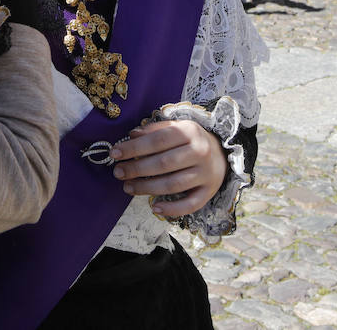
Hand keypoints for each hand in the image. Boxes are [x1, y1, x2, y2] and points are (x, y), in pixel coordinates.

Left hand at [110, 119, 227, 217]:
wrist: (222, 153)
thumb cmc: (190, 140)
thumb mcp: (176, 127)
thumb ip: (154, 130)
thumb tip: (132, 135)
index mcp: (189, 132)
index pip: (157, 140)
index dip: (134, 148)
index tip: (114, 154)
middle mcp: (200, 152)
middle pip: (164, 164)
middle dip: (137, 169)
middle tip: (118, 172)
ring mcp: (206, 173)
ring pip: (173, 184)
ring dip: (147, 188)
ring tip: (128, 187)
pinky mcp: (209, 191)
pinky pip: (190, 204)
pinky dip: (172, 209)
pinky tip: (154, 208)